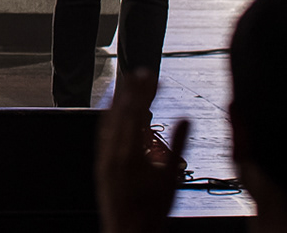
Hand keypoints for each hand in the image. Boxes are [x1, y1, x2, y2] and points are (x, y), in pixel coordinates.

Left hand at [96, 69, 187, 232]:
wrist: (128, 232)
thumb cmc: (151, 212)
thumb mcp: (171, 179)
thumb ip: (179, 146)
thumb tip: (186, 119)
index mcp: (132, 154)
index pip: (137, 112)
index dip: (144, 91)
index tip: (152, 75)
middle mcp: (114, 152)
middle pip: (121, 112)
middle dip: (131, 89)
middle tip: (140, 71)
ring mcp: (104, 158)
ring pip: (108, 120)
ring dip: (116, 99)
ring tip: (124, 81)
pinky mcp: (100, 164)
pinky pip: (102, 133)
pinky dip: (106, 116)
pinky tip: (111, 108)